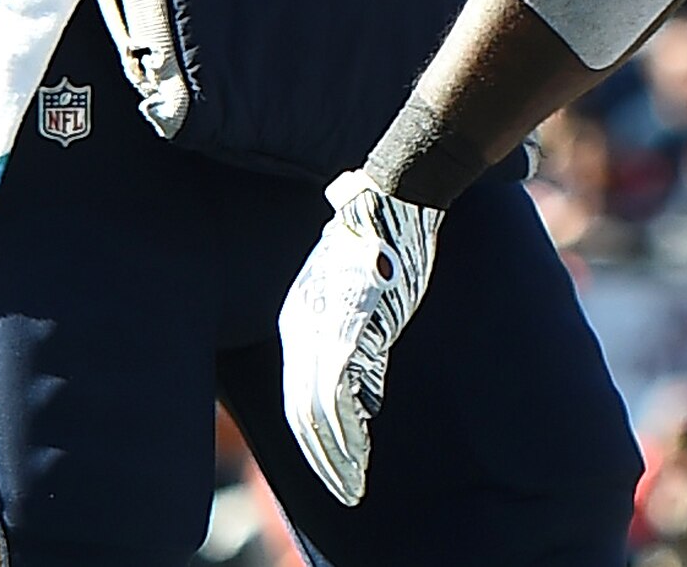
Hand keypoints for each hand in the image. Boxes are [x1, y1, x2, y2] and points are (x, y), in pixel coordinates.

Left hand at [280, 169, 443, 505]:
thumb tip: (362, 372)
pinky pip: (341, 394)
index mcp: (298, 317)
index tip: (331, 463)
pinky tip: (360, 453)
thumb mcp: (349, 283)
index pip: (296, 393)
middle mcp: (302, 327)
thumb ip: (348, 324)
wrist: (390, 197)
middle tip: (344, 489)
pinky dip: (350, 430)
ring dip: (337, 454)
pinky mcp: (351, 327)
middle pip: (301, 411)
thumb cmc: (378, 232)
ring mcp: (324, 328)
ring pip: (317, 412)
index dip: (313, 435)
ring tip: (353, 485)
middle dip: (322, 457)